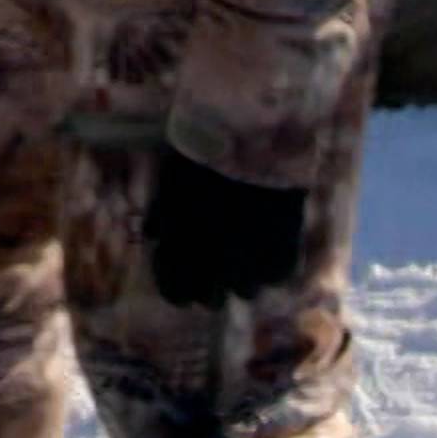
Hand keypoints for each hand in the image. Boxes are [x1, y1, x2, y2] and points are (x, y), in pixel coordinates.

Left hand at [144, 154, 307, 306]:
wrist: (252, 136)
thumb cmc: (205, 151)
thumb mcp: (172, 180)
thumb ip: (162, 214)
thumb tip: (152, 236)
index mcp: (180, 248)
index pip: (175, 292)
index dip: (177, 290)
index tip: (182, 282)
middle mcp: (212, 264)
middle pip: (212, 301)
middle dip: (211, 288)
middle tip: (218, 269)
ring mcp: (251, 261)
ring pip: (247, 292)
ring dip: (245, 277)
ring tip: (248, 252)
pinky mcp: (284, 251)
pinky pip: (278, 275)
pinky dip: (275, 265)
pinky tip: (272, 245)